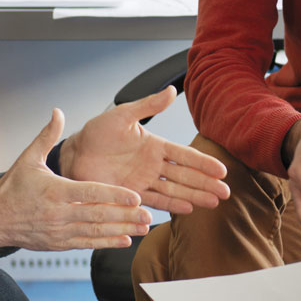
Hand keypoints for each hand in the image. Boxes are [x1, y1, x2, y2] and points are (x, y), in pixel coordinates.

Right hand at [0, 109, 153, 251]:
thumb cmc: (12, 187)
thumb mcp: (28, 158)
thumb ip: (47, 136)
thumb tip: (57, 111)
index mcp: (55, 190)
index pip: (90, 192)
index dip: (114, 195)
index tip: (135, 196)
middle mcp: (59, 213)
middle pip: (98, 214)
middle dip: (126, 216)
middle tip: (149, 214)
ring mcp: (59, 231)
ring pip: (96, 231)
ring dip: (122, 230)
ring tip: (144, 227)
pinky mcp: (59, 243)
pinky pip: (87, 244)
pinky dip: (107, 242)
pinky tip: (126, 240)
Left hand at [61, 87, 230, 213]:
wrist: (74, 154)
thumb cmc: (96, 132)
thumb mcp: (123, 115)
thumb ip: (148, 105)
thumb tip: (171, 91)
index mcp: (154, 145)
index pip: (184, 155)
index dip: (203, 162)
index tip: (222, 170)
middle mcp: (152, 165)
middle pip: (186, 176)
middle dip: (206, 183)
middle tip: (226, 192)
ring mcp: (144, 181)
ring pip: (175, 190)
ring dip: (195, 196)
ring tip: (214, 202)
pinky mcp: (132, 194)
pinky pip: (156, 201)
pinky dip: (172, 205)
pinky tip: (188, 209)